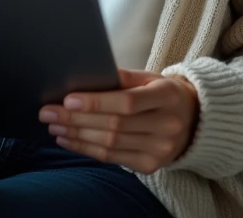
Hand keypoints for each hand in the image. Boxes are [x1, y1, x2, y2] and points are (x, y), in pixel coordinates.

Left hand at [38, 68, 199, 174]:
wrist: (194, 120)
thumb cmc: (162, 93)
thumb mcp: (149, 77)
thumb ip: (122, 78)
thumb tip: (85, 78)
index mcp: (167, 96)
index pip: (127, 102)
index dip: (96, 102)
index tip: (68, 100)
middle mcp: (167, 125)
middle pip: (114, 125)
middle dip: (76, 119)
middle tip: (48, 112)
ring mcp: (160, 149)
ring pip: (110, 144)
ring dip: (76, 135)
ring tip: (54, 126)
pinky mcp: (151, 165)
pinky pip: (112, 158)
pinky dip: (86, 149)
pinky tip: (68, 140)